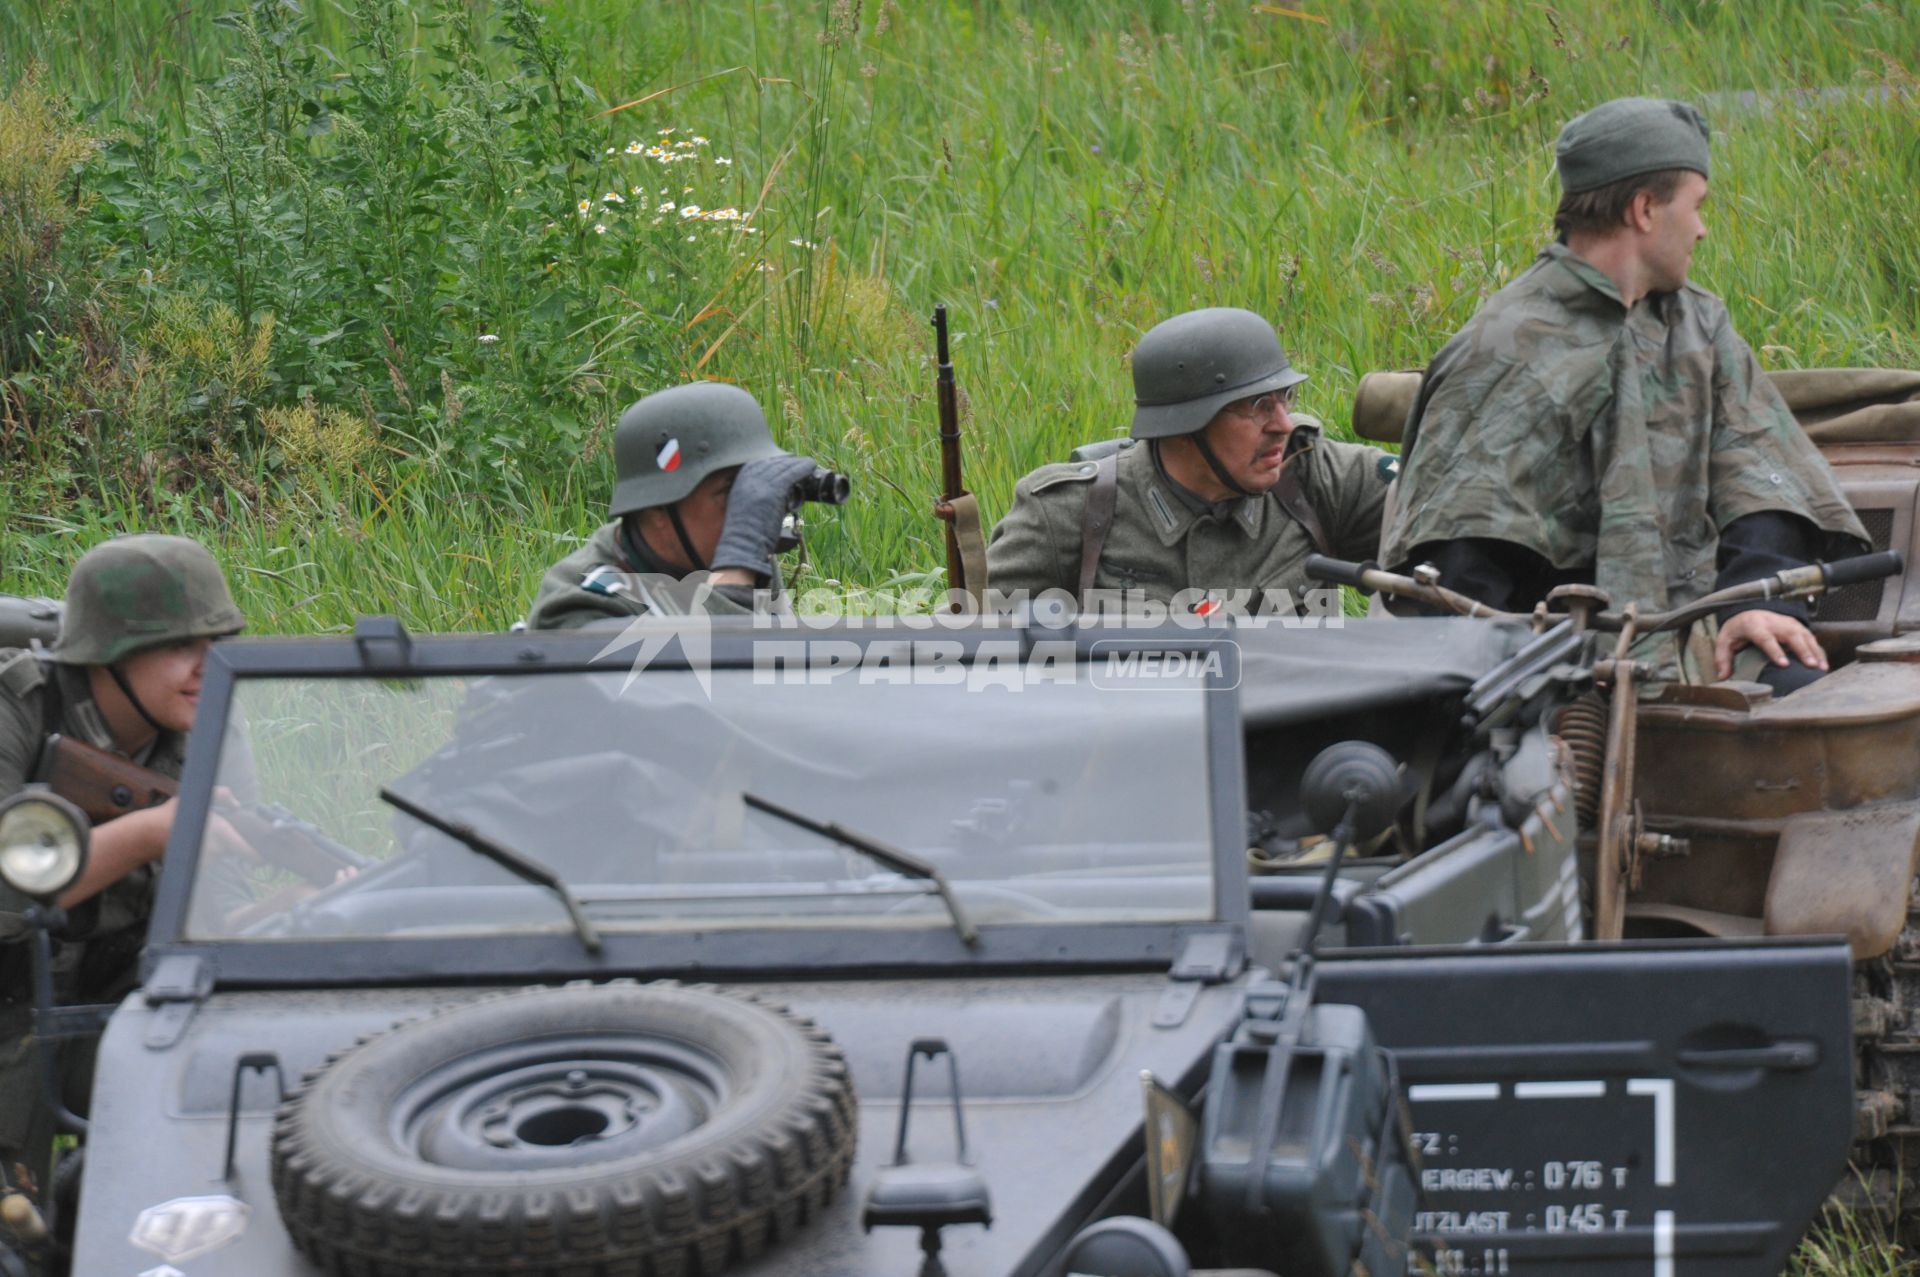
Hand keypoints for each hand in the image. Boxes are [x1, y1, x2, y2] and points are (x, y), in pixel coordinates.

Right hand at [709, 454, 822, 578]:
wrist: (743, 545)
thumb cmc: (745, 535)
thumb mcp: (745, 509)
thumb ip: (756, 498)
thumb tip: (778, 498)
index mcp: (740, 482)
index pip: (760, 465)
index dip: (776, 463)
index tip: (788, 462)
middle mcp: (749, 478)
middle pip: (772, 464)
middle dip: (788, 463)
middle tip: (801, 464)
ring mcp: (761, 484)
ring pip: (783, 468)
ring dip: (798, 465)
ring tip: (810, 464)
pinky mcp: (774, 491)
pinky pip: (791, 475)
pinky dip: (803, 469)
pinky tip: (811, 466)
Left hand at [1714, 609, 1827, 679]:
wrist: (1749, 611)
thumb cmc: (1737, 629)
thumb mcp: (1724, 641)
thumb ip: (1722, 658)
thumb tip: (1723, 677)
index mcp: (1754, 625)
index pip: (1766, 638)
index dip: (1775, 651)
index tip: (1784, 664)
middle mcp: (1774, 623)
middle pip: (1791, 635)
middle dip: (1802, 650)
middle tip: (1811, 666)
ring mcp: (1788, 623)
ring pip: (1804, 636)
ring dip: (1814, 651)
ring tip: (1821, 668)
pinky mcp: (1797, 626)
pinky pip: (1811, 638)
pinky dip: (1818, 650)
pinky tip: (1824, 664)